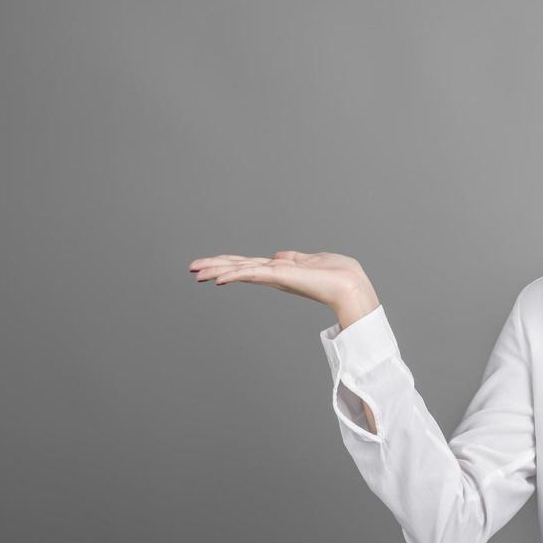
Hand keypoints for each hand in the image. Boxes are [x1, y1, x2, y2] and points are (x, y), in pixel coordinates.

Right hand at [188, 250, 378, 320]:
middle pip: (239, 267)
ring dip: (217, 270)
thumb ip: (293, 259)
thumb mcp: (312, 261)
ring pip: (240, 271)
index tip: (208, 265)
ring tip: (196, 272)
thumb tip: (278, 256)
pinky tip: (218, 278)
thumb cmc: (339, 275)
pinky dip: (235, 275)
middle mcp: (275, 274)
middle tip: (191, 269)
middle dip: (214, 267)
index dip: (228, 264)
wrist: (351, 286)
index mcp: (280, 270)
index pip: (248, 265)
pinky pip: (253, 274)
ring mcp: (276, 276)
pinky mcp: (281, 277)